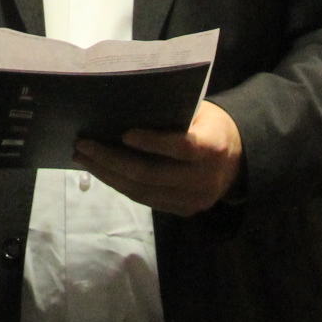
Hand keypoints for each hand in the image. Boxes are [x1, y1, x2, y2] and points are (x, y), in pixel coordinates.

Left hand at [75, 100, 243, 215]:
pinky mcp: (182, 211)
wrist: (238, 160)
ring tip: (83, 157)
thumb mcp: (201, 113)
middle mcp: (204, 179)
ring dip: (108, 175)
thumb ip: (172, 116)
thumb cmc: (210, 126)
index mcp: (213, 148)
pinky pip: (145, 199)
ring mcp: (192, 200)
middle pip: (152, 174)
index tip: (124, 133)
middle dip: (112, 160)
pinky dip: (120, 184)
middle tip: (83, 144)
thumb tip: (125, 110)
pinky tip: (101, 171)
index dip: (153, 142)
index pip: (182, 147)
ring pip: (143, 191)